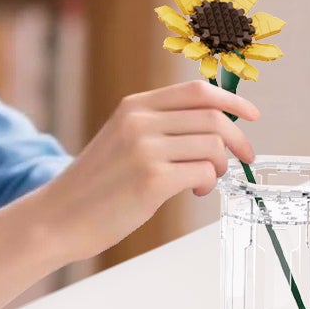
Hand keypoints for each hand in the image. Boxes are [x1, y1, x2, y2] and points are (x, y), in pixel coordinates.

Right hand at [32, 80, 259, 265]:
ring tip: (206, 180)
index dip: (232, 101)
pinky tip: (195, 192)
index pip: (196, 91)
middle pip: (212, 117)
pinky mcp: (151, 180)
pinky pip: (203, 172)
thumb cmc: (94, 185)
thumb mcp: (121, 139)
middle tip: (243, 158)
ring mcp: (145, 149)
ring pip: (213, 146)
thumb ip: (158, 126)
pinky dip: (208, 183)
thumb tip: (213, 127)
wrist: (58, 217)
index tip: (251, 115)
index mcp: (134, 106)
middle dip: (238, 139)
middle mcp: (140, 121)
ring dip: (221, 166)